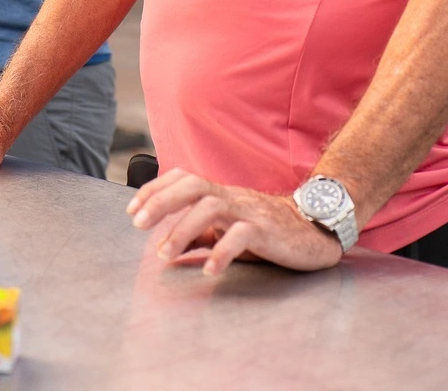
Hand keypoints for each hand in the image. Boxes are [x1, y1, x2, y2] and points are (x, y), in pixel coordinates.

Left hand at [126, 168, 342, 275]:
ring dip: (183, 228)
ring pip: (211, 206)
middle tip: (139, 223)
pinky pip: (241, 235)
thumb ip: (202, 234)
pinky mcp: (266, 229)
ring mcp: (249, 210)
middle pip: (193, 185)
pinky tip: (209, 269)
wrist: (314, 230)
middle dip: (162, 200)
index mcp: (221, 194)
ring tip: (165, 253)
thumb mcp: (229, 229)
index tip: (132, 208)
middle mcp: (232, 196)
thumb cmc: (268, 230)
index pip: (184, 178)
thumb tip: (170, 245)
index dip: (156, 188)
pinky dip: (222, 251)